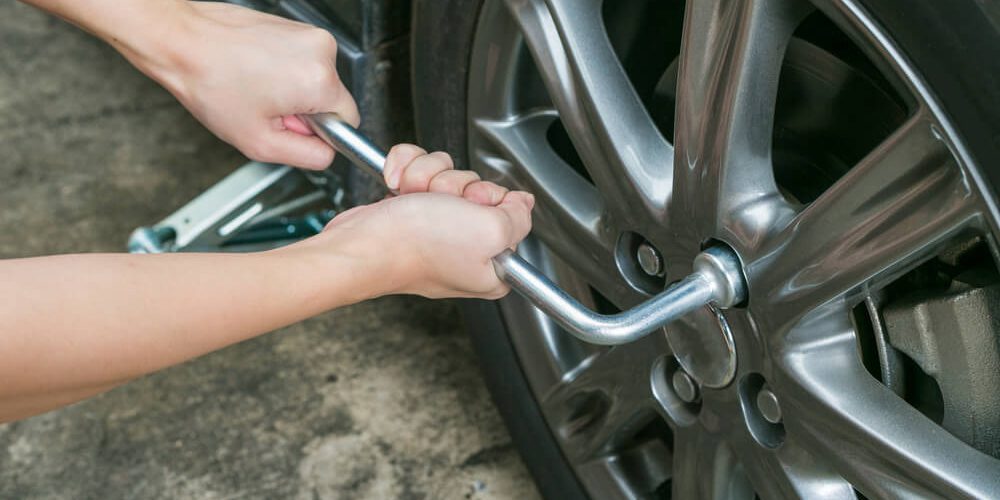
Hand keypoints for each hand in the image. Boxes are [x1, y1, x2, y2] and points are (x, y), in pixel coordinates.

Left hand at [138, 2, 358, 169]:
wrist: (182, 41)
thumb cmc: (211, 82)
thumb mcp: (261, 143)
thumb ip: (308, 156)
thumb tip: (326, 154)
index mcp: (320, 81)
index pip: (350, 121)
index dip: (320, 133)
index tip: (292, 127)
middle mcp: (322, 50)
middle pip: (332, 99)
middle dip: (303, 112)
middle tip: (266, 109)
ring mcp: (310, 34)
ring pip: (316, 80)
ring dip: (291, 91)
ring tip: (257, 88)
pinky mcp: (296, 26)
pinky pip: (303, 62)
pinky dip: (284, 71)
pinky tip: (256, 72)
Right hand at [320, 145, 533, 298]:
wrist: (361, 245)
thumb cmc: (417, 247)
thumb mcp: (491, 232)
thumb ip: (518, 216)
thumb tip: (522, 203)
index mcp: (492, 265)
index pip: (511, 213)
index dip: (493, 201)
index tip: (476, 206)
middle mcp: (465, 248)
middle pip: (478, 189)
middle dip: (456, 185)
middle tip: (442, 204)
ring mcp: (435, 229)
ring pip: (447, 175)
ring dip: (427, 177)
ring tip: (414, 198)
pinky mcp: (409, 211)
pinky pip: (419, 170)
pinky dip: (406, 170)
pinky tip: (397, 188)